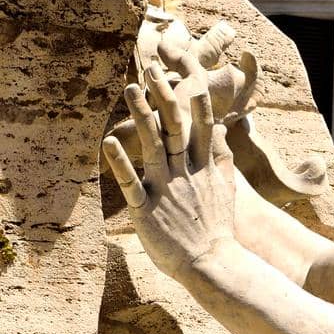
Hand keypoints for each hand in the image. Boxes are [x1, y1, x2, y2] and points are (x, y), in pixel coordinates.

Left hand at [102, 38, 238, 280]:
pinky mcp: (148, 208)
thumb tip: (220, 135)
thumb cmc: (217, 230)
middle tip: (151, 70)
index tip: (188, 78)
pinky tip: (107, 141)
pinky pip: (131, 182)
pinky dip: (119, 162)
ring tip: (130, 90)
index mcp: (204, 169)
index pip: (202, 128)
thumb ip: (221, 161)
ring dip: (141, 116)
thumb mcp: (226, 191)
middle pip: (175, 128)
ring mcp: (167, 189)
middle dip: (164, 97)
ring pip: (153, 146)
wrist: (212, 263)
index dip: (195, 102)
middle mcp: (186, 173)